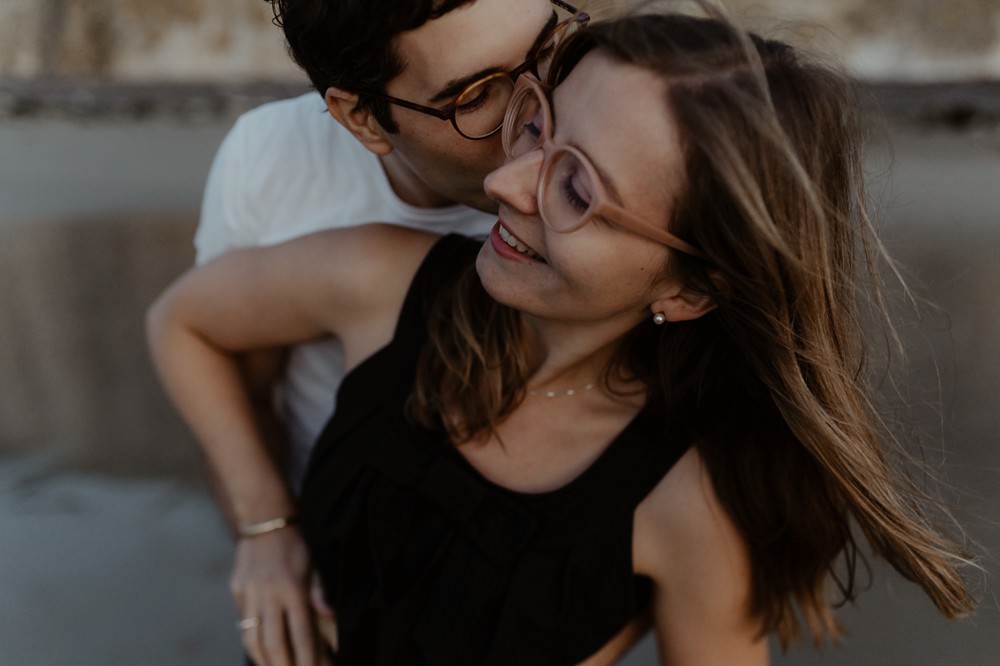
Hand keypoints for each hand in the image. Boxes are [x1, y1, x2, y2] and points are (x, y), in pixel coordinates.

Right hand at [231, 528, 333, 665]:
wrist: (264, 520)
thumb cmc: (295, 546)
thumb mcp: (314, 566)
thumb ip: (320, 593)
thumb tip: (330, 615)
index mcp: (293, 589)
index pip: (301, 633)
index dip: (307, 657)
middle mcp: (269, 594)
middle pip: (273, 642)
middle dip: (282, 665)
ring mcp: (250, 594)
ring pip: (252, 637)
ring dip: (262, 659)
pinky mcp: (236, 591)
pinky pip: (243, 621)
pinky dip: (250, 639)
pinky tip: (259, 650)